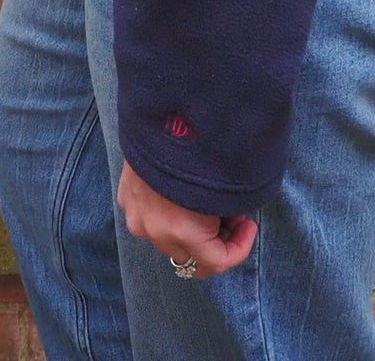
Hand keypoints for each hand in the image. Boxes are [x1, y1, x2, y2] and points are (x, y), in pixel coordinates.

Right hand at [116, 158, 256, 276]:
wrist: (167, 111)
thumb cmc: (204, 147)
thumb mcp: (230, 184)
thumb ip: (230, 213)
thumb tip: (234, 217)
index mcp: (183, 232)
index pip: (218, 263)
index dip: (240, 247)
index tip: (249, 224)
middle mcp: (156, 233)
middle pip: (192, 256)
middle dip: (215, 240)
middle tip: (229, 213)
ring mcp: (137, 218)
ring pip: (169, 241)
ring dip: (189, 231)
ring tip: (205, 202)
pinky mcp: (125, 200)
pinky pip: (150, 221)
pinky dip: (168, 216)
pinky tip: (180, 194)